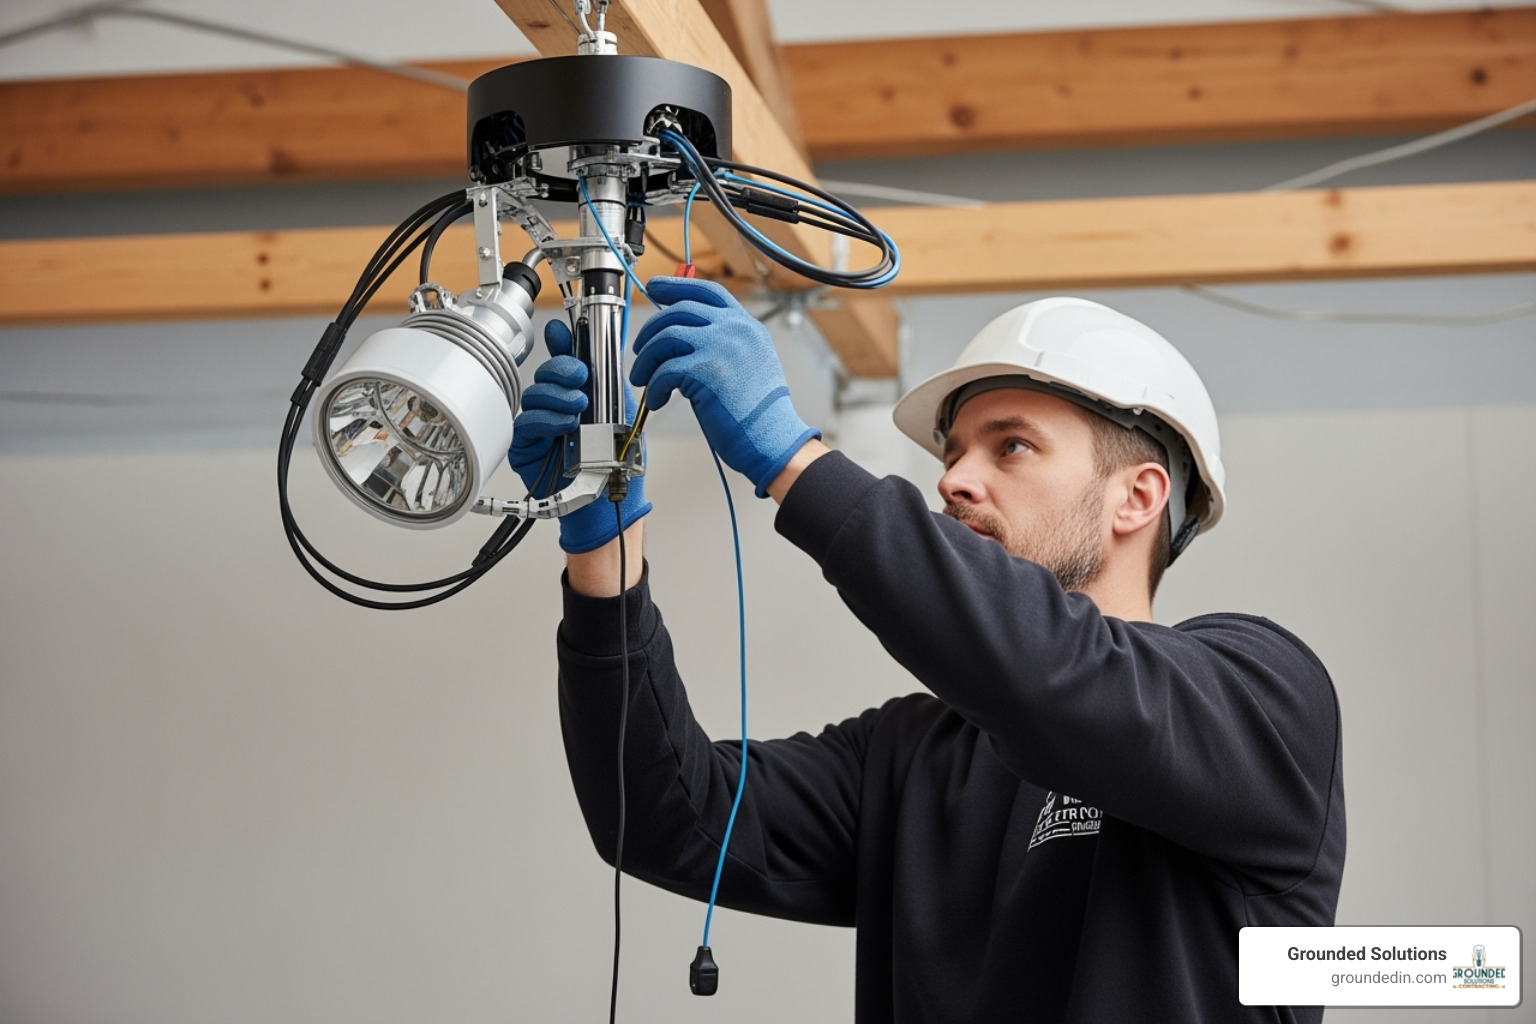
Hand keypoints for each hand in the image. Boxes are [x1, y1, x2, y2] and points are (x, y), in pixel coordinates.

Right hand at [507, 318, 651, 553]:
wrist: (611, 499)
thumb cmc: (618, 459)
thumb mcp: (621, 408)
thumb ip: (608, 376)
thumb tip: (602, 344)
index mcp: (580, 392)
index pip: (564, 359)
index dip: (562, 344)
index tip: (564, 334)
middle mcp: (557, 406)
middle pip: (546, 372)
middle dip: (562, 369)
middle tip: (580, 378)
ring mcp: (541, 425)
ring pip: (534, 394)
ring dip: (556, 396)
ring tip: (578, 409)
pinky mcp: (526, 446)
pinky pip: (526, 422)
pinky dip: (545, 419)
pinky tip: (564, 425)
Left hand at [630, 277, 819, 496]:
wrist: (772, 438)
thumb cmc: (760, 412)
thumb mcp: (751, 363)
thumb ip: (724, 343)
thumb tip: (682, 338)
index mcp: (747, 326)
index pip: (708, 291)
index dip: (677, 286)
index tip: (656, 287)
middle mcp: (735, 330)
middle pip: (679, 310)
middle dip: (650, 330)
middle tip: (640, 350)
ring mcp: (720, 347)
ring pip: (665, 337)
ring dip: (646, 359)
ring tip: (643, 379)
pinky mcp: (705, 371)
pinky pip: (664, 370)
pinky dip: (654, 386)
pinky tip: (657, 399)